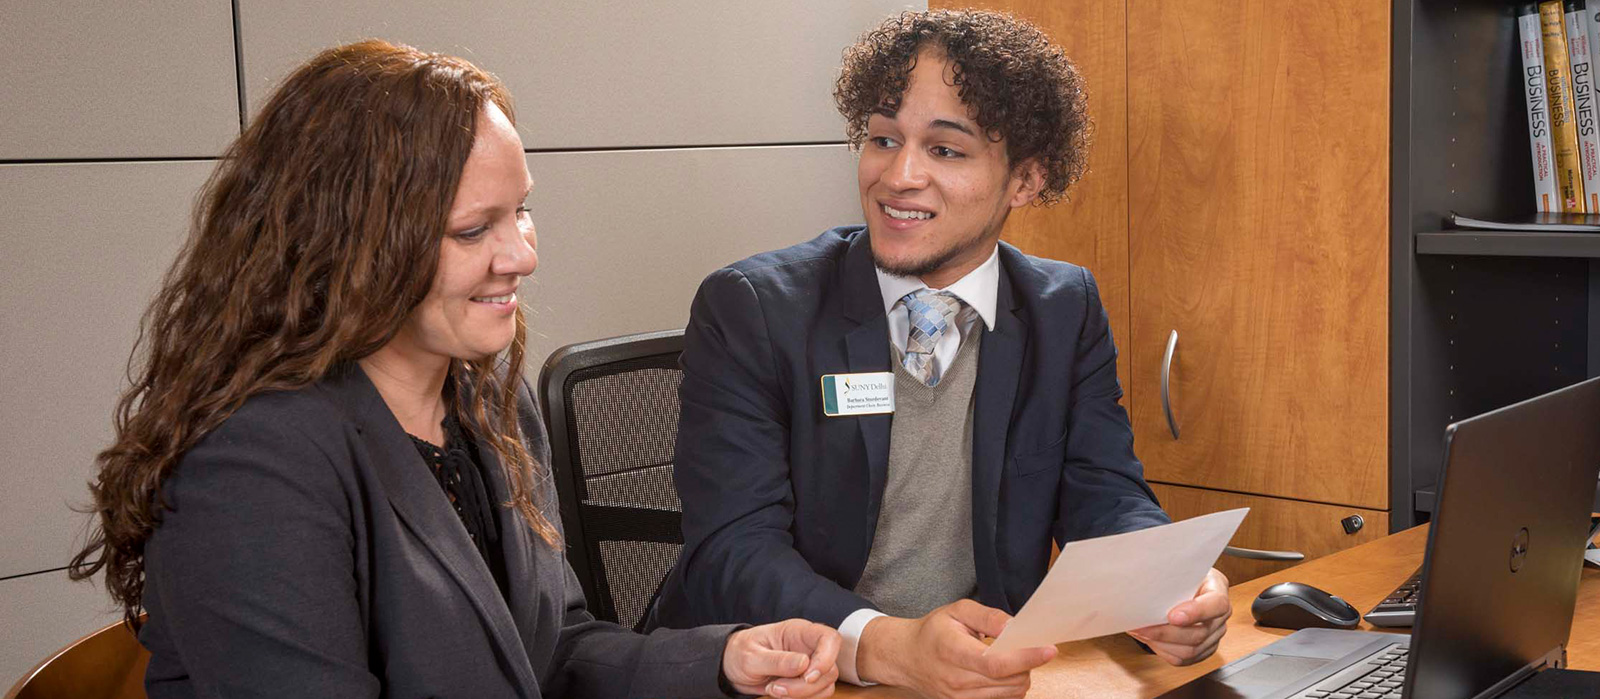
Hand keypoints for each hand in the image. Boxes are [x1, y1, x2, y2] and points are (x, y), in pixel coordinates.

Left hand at [722, 618, 840, 697]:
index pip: (829, 638)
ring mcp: (810, 665)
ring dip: (802, 694)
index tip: (807, 676)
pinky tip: (779, 692)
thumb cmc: (740, 652)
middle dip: (805, 686)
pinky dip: (800, 698)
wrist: (732, 666)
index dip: (826, 658)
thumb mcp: (751, 656)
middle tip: (776, 687)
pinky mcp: (806, 681)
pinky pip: (817, 694)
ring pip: (825, 685)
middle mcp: (808, 647)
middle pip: (829, 669)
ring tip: (773, 689)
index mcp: (798, 631)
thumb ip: (777, 660)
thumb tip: (804, 664)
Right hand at [857, 599, 1056, 698]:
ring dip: (1021, 676)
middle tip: (1027, 646)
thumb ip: (989, 617)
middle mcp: (956, 680)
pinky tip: (1003, 673)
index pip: (997, 663)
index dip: (1026, 657)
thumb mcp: (957, 611)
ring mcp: (960, 698)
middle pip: (1009, 681)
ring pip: (1010, 693)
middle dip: (1027, 664)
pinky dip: (1010, 687)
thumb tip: (1015, 627)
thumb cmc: (932, 632)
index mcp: (952, 651)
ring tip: (1011, 658)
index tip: (1049, 649)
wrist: (905, 657)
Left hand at [1129, 567, 1231, 665]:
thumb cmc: (1182, 574)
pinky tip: (1149, 639)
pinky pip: (1183, 659)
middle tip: (1141, 626)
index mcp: (1218, 588)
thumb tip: (1145, 578)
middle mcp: (1220, 615)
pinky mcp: (1203, 649)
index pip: (1217, 604)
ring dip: (1161, 643)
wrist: (1185, 583)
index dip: (1196, 612)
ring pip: (1190, 651)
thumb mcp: (1180, 565)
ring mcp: (1214, 634)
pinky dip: (1163, 651)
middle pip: (1199, 634)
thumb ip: (1171, 573)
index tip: (1172, 616)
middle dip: (1165, 632)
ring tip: (1140, 632)